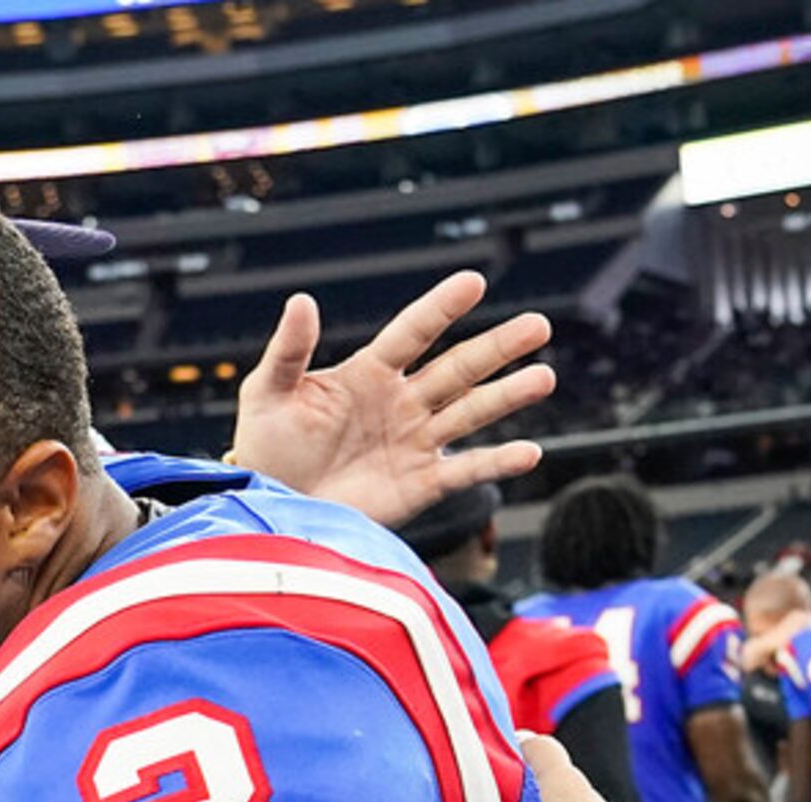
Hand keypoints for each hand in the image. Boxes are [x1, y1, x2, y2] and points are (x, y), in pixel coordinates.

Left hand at [227, 274, 553, 528]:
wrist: (272, 510)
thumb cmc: (266, 449)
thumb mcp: (268, 394)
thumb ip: (289, 350)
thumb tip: (301, 300)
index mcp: (368, 374)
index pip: (413, 332)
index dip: (441, 308)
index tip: (473, 282)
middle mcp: (401, 403)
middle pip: (458, 368)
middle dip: (498, 347)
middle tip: (538, 325)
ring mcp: (415, 443)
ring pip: (471, 413)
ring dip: (508, 396)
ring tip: (544, 377)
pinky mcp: (420, 484)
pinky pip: (465, 471)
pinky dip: (498, 462)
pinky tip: (529, 450)